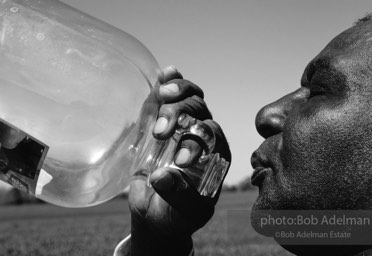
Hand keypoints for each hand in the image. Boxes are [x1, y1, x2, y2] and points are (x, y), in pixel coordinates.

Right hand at [115, 66, 230, 255]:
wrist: (154, 213)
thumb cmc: (174, 215)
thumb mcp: (180, 213)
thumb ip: (178, 197)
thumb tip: (162, 177)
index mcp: (215, 156)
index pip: (213, 138)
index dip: (198, 143)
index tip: (180, 161)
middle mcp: (202, 136)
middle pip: (200, 112)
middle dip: (181, 117)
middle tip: (161, 134)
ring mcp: (182, 125)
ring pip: (189, 99)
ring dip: (177, 94)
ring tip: (163, 96)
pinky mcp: (161, 120)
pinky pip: (168, 98)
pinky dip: (168, 83)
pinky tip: (166, 73)